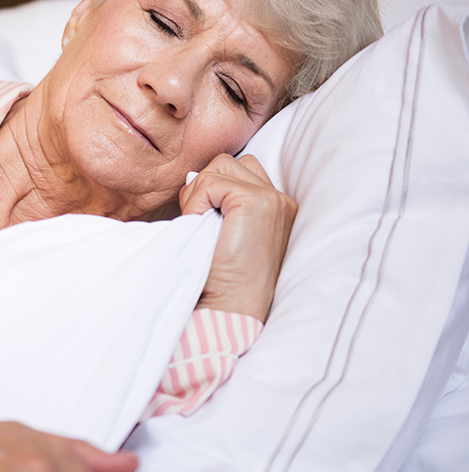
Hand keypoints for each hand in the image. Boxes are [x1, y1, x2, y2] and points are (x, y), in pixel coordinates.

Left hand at [180, 153, 296, 321]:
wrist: (230, 308)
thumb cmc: (220, 279)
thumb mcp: (222, 232)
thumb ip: (218, 203)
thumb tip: (191, 179)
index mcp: (276, 208)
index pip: (238, 171)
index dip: (210, 189)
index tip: (200, 220)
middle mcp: (280, 200)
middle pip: (228, 163)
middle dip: (204, 186)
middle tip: (196, 220)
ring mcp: (272, 200)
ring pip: (219, 166)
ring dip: (198, 192)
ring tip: (199, 224)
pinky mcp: (256, 202)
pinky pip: (209, 182)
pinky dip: (195, 202)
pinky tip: (199, 226)